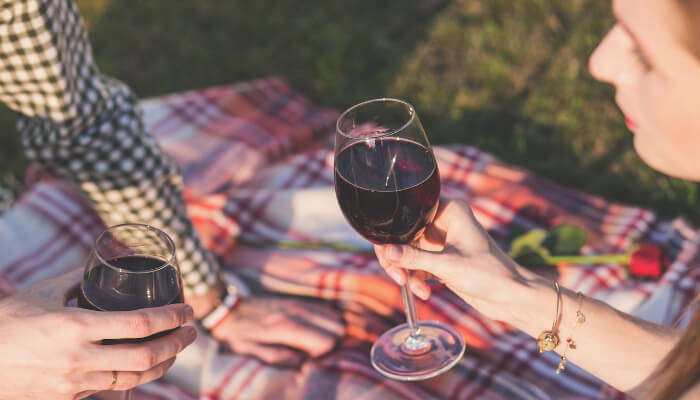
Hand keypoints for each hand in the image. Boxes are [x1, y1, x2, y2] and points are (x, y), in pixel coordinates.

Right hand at [0, 268, 196, 399]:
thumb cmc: (7, 322)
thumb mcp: (41, 293)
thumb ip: (75, 278)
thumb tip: (101, 264)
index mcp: (74, 326)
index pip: (139, 323)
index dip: (171, 318)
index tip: (187, 310)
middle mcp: (78, 357)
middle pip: (146, 356)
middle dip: (178, 343)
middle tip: (191, 332)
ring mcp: (74, 383)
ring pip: (134, 378)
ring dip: (163, 364)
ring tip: (176, 351)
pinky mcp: (69, 398)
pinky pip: (111, 389)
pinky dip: (134, 377)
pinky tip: (145, 367)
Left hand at [211, 296, 344, 365]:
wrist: (228, 310)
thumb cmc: (238, 335)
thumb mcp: (252, 352)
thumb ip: (278, 357)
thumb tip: (302, 362)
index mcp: (286, 327)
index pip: (326, 340)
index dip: (325, 354)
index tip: (312, 360)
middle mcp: (297, 312)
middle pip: (336, 328)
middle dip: (333, 342)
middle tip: (317, 352)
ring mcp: (299, 303)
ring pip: (334, 316)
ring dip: (332, 331)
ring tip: (317, 342)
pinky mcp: (298, 300)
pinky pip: (326, 308)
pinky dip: (328, 320)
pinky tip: (317, 330)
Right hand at [374, 199, 531, 321]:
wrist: (510, 297)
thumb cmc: (488, 274)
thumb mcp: (448, 266)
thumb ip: (414, 258)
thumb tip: (386, 253)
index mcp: (449, 210)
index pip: (410, 209)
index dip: (395, 228)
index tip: (389, 251)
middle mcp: (443, 221)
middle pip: (404, 232)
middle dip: (397, 256)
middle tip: (397, 275)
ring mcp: (441, 241)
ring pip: (407, 250)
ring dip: (406, 270)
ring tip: (410, 286)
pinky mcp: (441, 259)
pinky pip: (416, 264)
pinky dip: (416, 278)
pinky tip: (423, 292)